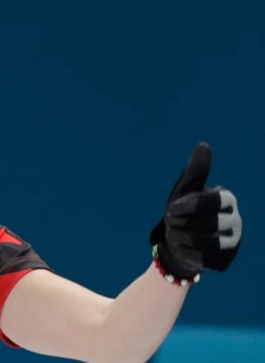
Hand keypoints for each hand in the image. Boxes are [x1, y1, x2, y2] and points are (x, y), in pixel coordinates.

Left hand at [149, 143, 242, 278]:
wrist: (175, 242)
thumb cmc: (181, 211)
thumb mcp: (184, 190)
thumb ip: (196, 171)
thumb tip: (204, 145)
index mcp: (227, 200)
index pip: (215, 201)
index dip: (190, 206)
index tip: (171, 209)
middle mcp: (236, 220)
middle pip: (212, 223)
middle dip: (184, 224)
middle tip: (170, 222)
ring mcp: (233, 242)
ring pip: (210, 243)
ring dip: (183, 238)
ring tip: (173, 234)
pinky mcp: (225, 260)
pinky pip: (206, 259)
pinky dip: (186, 253)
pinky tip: (180, 248)